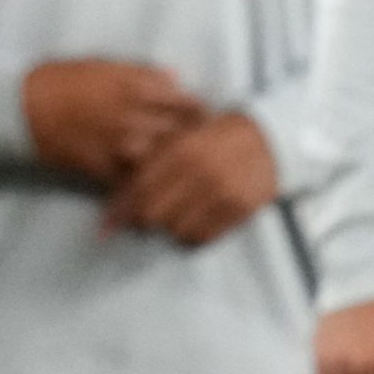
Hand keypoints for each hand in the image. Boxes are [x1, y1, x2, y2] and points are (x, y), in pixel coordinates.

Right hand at [20, 59, 206, 184]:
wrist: (23, 107)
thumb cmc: (60, 79)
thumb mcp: (102, 64)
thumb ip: (141, 71)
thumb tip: (175, 76)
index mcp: (133, 84)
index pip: (183, 101)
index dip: (200, 113)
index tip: (209, 120)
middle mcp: (131, 113)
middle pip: (178, 132)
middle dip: (193, 142)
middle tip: (206, 151)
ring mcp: (117, 142)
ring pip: (159, 159)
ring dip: (171, 166)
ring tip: (184, 174)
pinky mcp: (102, 166)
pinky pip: (131, 180)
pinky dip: (143, 186)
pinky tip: (153, 190)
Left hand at [102, 111, 278, 244]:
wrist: (267, 139)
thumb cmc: (215, 136)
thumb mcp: (182, 136)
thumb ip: (151, 156)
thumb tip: (118, 181)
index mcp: (182, 150)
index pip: (140, 188)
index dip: (119, 211)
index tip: (106, 228)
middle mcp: (200, 172)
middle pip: (154, 214)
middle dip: (143, 219)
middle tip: (144, 219)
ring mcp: (222, 192)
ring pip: (177, 229)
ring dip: (170, 226)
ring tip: (176, 213)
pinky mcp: (240, 209)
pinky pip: (203, 237)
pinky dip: (193, 233)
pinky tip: (195, 220)